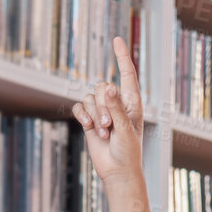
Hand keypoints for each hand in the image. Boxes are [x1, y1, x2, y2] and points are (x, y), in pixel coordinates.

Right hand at [73, 37, 145, 188]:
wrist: (117, 171)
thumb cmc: (128, 151)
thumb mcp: (125, 129)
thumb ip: (115, 108)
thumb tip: (108, 87)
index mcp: (131, 102)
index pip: (126, 74)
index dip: (121, 56)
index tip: (117, 39)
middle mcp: (116, 103)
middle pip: (101, 87)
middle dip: (102, 106)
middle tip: (108, 127)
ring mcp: (102, 111)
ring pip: (90, 98)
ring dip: (94, 115)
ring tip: (104, 133)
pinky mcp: (89, 120)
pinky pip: (80, 107)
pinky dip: (83, 118)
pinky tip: (90, 129)